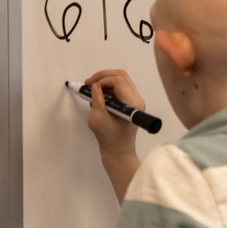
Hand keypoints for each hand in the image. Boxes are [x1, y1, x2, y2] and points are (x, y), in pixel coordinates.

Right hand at [84, 70, 144, 203]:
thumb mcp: (97, 118)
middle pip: (121, 76)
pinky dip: (108, 89)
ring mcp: (134, 101)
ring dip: (105, 82)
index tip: (90, 86)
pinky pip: (120, 89)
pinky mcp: (130, 104)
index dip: (101, 80)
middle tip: (89, 82)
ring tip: (92, 91)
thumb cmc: (110, 139)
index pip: (118, 80)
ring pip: (120, 80)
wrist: (118, 151)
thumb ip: (96, 99)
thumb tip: (94, 85)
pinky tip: (98, 97)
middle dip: (103, 76)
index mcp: (132, 104)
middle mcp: (136, 100)